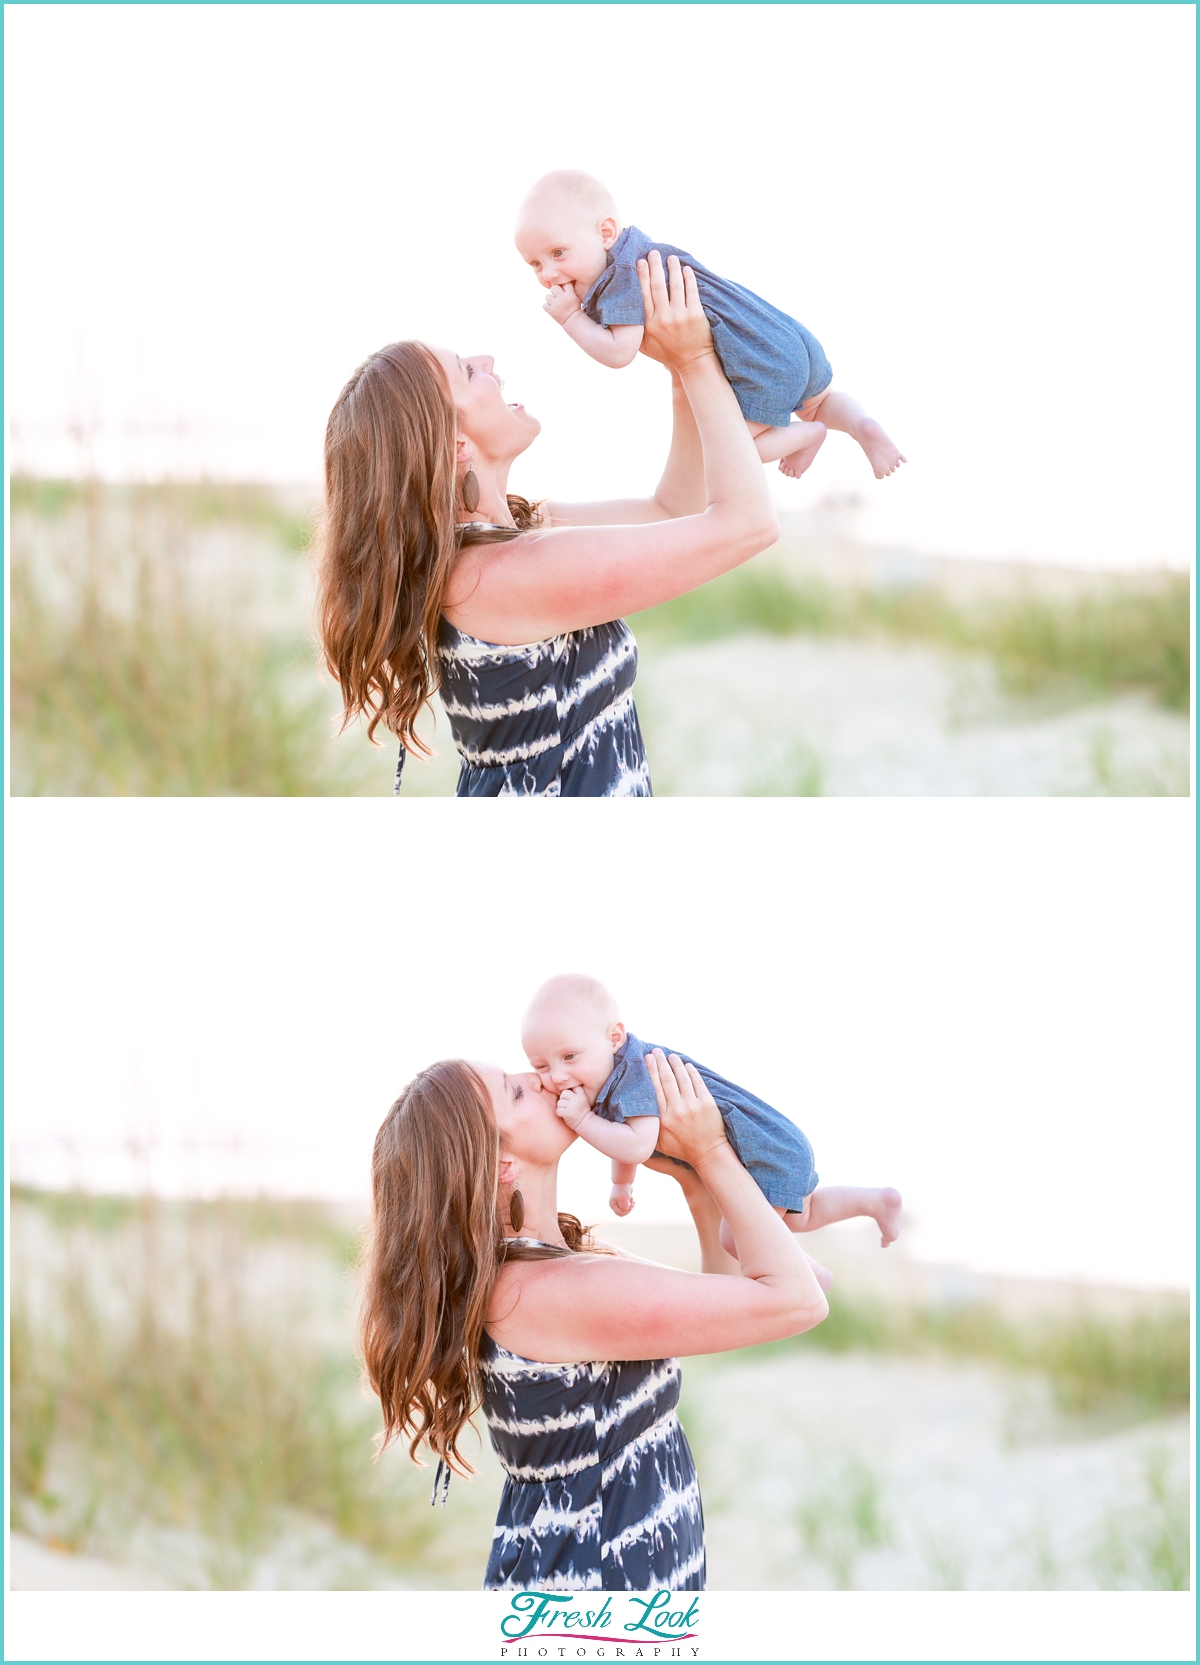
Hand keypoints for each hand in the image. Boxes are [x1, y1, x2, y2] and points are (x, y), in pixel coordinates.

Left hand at [543, 282, 581, 325]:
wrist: (572, 320)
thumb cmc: (574, 307)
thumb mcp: (575, 296)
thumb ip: (569, 288)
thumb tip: (560, 280)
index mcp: (570, 294)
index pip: (564, 283)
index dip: (563, 286)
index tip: (564, 290)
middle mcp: (562, 298)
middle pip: (553, 288)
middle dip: (555, 291)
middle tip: (557, 295)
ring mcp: (555, 305)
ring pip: (547, 296)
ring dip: (550, 299)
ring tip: (555, 303)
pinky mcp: (551, 311)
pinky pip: (544, 305)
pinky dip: (547, 306)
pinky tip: (552, 308)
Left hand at [555, 1086, 590, 1129]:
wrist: (585, 1123)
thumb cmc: (582, 1111)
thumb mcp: (583, 1099)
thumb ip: (576, 1093)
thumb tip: (565, 1087)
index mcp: (581, 1095)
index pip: (573, 1087)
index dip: (570, 1091)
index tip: (571, 1097)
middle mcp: (576, 1099)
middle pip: (564, 1093)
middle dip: (563, 1098)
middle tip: (567, 1104)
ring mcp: (571, 1106)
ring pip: (559, 1102)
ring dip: (561, 1107)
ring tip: (566, 1110)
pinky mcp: (567, 1113)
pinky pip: (558, 1110)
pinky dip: (559, 1113)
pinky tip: (564, 1115)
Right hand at [609, 1182, 635, 1216]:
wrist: (623, 1181)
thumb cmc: (623, 1190)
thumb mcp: (623, 1200)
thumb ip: (625, 1208)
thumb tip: (627, 1210)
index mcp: (613, 1205)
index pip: (620, 1213)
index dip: (626, 1212)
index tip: (631, 1206)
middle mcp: (615, 1204)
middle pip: (623, 1212)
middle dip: (629, 1208)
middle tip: (633, 1204)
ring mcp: (618, 1202)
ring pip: (626, 1208)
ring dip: (630, 1205)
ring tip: (632, 1200)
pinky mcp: (622, 1199)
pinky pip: (627, 1205)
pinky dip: (630, 1203)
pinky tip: (632, 1198)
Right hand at [636, 251, 714, 371]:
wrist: (692, 363)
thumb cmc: (667, 353)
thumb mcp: (645, 346)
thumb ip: (635, 330)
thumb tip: (622, 311)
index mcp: (649, 325)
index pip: (643, 295)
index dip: (641, 276)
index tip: (640, 262)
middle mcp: (663, 319)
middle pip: (656, 286)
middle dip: (654, 266)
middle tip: (653, 253)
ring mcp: (680, 316)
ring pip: (674, 285)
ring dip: (672, 268)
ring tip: (671, 257)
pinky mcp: (695, 314)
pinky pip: (691, 291)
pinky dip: (688, 278)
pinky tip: (686, 269)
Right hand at [644, 1050, 727, 1165]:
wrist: (708, 1153)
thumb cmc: (681, 1148)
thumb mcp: (658, 1142)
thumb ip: (646, 1127)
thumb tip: (630, 1112)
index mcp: (662, 1119)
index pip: (654, 1089)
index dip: (650, 1071)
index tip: (646, 1058)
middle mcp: (676, 1110)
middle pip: (666, 1079)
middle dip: (660, 1062)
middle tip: (656, 1051)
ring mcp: (693, 1105)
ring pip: (681, 1078)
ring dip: (675, 1064)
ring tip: (670, 1055)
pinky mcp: (707, 1103)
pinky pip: (697, 1082)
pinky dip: (691, 1071)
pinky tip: (686, 1065)